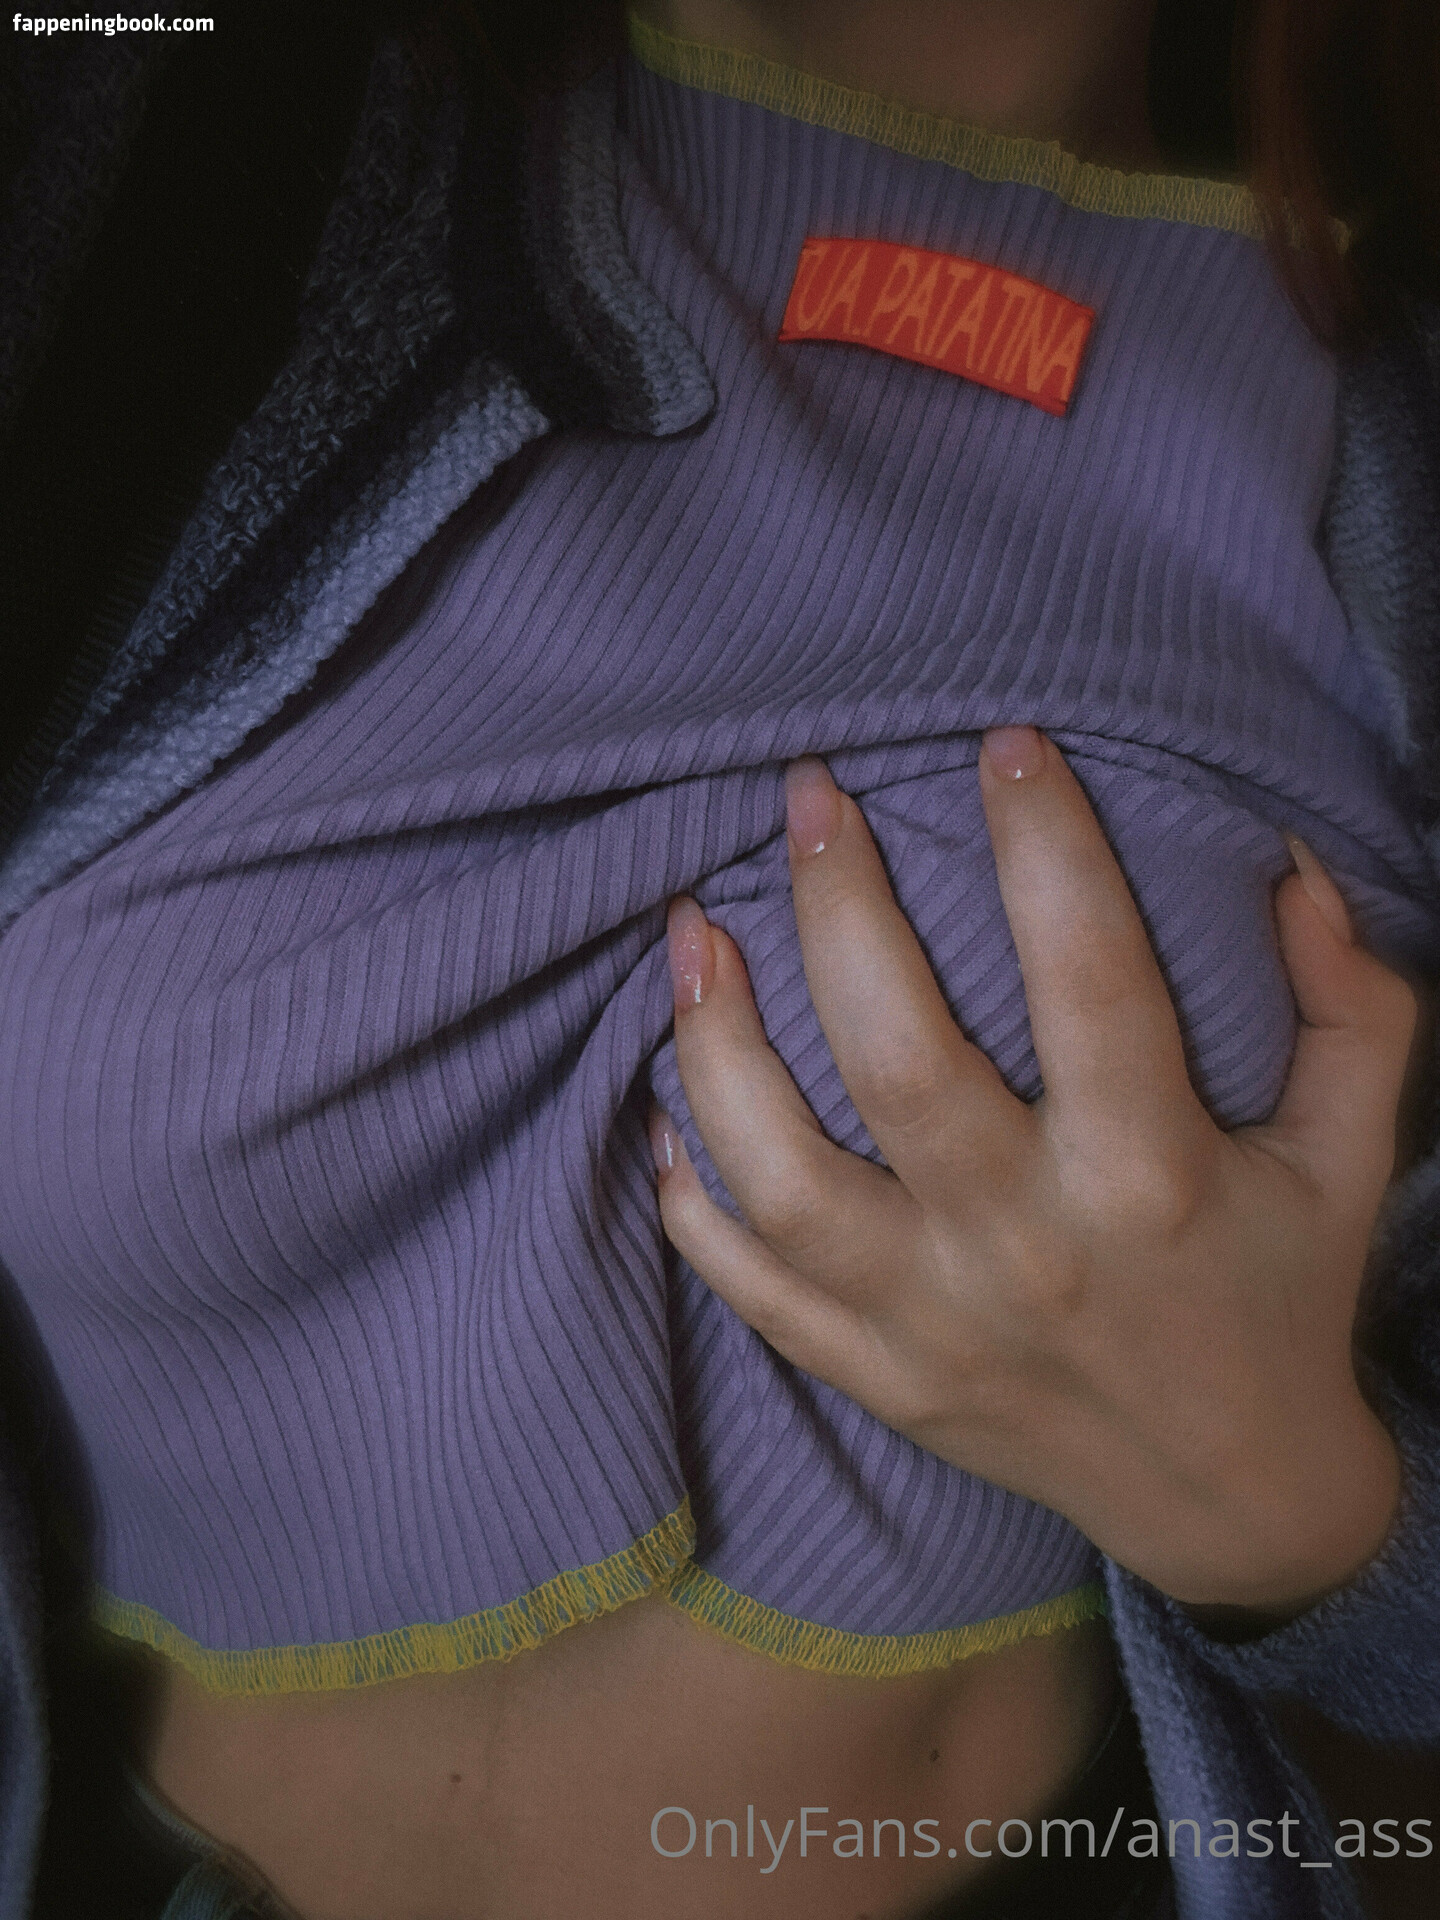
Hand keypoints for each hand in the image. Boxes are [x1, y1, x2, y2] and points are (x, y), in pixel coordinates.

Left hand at [651, 730, 1413, 1611]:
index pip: (1090, 981)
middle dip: (841, 908)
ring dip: (717, 1046)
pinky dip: (691, 1199)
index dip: (1044, 846)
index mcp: (1152, 1180)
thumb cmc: (1283, 1293)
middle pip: (900, 1062)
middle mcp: (1027, 1251)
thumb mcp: (1349, 1153)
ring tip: (689, 931)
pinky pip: (750, 1288)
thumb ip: (1348, 1008)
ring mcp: (930, 1325)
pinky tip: (665, 1104)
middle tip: (810, 792)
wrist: (1229, 1498)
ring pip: (783, 1178)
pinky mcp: (875, 1376)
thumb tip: (1291, 866)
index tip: (1001, 742)